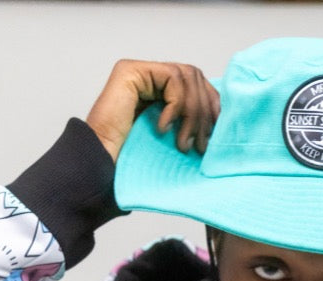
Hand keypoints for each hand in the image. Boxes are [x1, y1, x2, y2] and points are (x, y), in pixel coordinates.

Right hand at [85, 59, 219, 161]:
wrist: (102, 166)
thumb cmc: (131, 162)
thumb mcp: (172, 140)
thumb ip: (189, 122)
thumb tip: (221, 117)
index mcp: (160, 91)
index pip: (198, 84)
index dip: (212, 105)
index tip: (216, 133)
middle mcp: (150, 77)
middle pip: (195, 77)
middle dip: (204, 112)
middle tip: (200, 145)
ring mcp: (139, 71)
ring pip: (186, 75)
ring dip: (192, 112)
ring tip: (183, 143)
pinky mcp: (130, 71)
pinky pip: (171, 77)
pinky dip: (175, 105)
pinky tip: (162, 129)